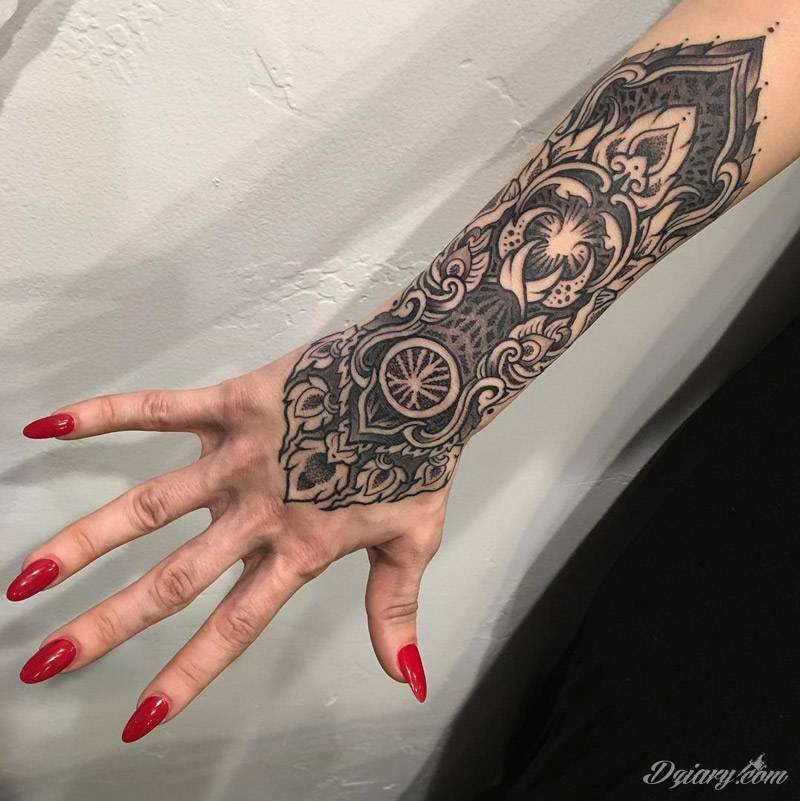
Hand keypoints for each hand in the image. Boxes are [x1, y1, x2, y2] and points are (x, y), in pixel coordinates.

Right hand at [8, 349, 446, 740]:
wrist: (425, 378)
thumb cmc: (420, 458)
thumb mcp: (414, 541)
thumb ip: (395, 611)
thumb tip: (405, 682)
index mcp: (301, 549)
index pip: (234, 624)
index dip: (188, 673)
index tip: (139, 717)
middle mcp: (260, 510)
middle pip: (175, 578)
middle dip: (110, 623)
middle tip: (46, 659)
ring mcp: (242, 457)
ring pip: (151, 504)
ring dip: (87, 540)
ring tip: (28, 576)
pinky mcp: (236, 404)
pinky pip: (160, 409)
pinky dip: (106, 416)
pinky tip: (49, 425)